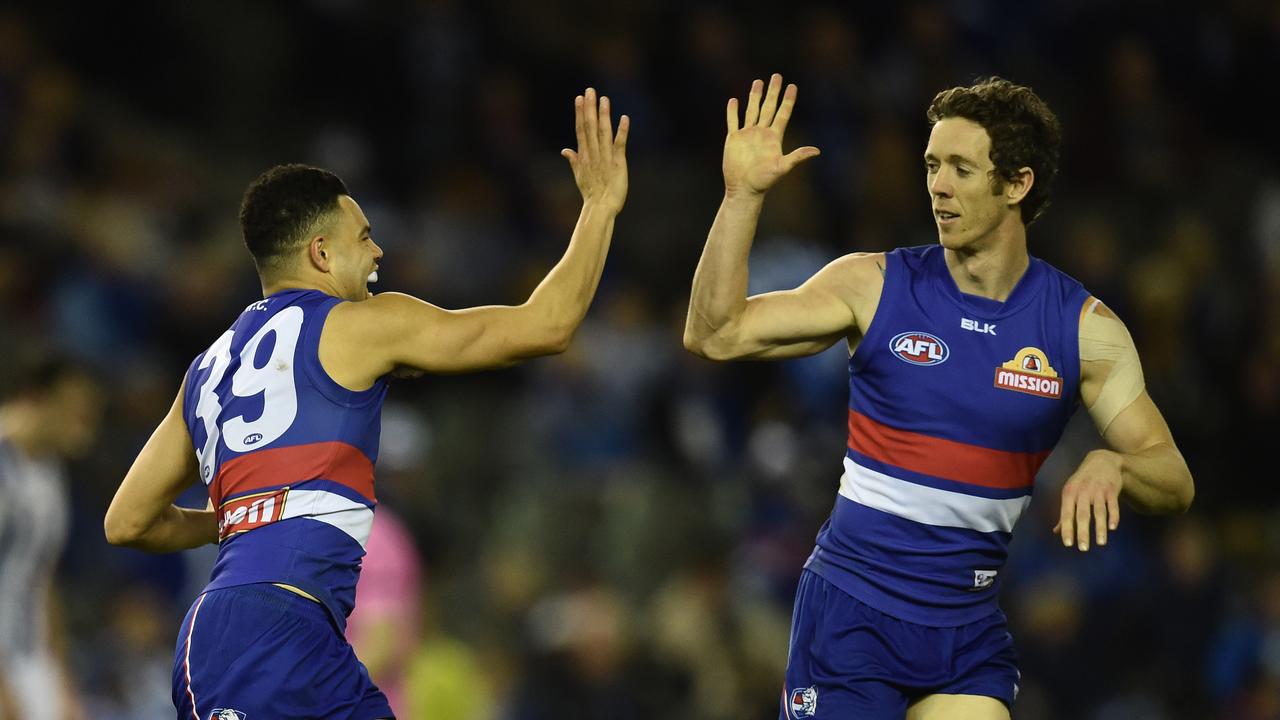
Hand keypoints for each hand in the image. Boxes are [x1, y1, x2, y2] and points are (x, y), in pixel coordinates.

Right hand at [562, 88, 628, 212]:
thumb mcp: (579, 175)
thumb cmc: (591, 193)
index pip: (581, 130)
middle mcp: (593, 154)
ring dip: (603, 115)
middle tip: (590, 91)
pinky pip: (620, 144)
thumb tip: (564, 150)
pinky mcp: (618, 163)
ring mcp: (605, 158)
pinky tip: (624, 118)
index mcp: (584, 155)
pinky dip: (621, 131)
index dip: (580, 113)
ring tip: (604, 99)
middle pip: (590, 127)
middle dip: (590, 108)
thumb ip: (573, 160)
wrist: (600, 208)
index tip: (579, 98)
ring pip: (603, 132)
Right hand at [723, 73, 819, 196]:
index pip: (783, 113)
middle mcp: (762, 133)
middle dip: (773, 92)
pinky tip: (733, 101)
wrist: (744, 189)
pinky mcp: (734, 139)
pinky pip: (733, 122)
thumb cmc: (764, 181)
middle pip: (768, 107)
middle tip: (777, 76)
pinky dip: (732, 112)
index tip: (793, 86)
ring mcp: (747, 135)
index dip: (788, 100)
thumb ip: (797, 157)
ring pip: (752, 110)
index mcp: (774, 137)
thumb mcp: (782, 168)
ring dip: (754, 96)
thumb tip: (817, 151)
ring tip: (758, 82)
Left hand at [1054, 449, 1122, 551]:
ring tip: (1100, 543)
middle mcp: (1082, 492)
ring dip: (1100, 528)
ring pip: (1099, 512)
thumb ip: (1065, 512)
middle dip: (1082, 532)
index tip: (1068, 544)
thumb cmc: (1082, 481)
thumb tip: (1056, 531)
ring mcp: (1098, 491)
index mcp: (1069, 493)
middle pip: (1082, 515)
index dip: (1067, 528)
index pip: (1066, 513)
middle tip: (1083, 549)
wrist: (1102, 460)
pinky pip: (1113, 505)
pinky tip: (1113, 528)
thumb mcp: (1070, 492)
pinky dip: (1113, 516)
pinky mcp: (1112, 490)